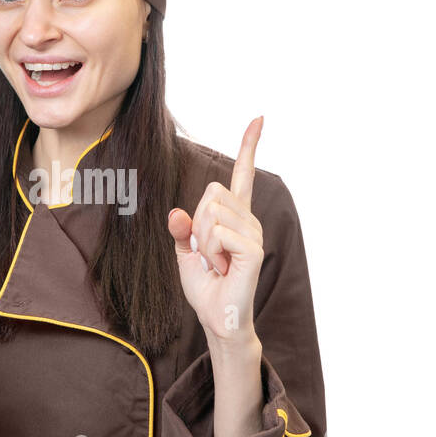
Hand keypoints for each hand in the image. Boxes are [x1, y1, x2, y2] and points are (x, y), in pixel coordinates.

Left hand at [167, 117, 264, 344]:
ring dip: (203, 242)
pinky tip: (222, 267)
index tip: (259, 119)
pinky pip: (218, 233)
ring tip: (216, 263)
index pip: (243, 174)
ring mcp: (253, 232)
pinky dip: (210, 251)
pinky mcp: (254, 248)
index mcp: (234, 216)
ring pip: (211, 213)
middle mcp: (248, 219)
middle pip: (211, 192)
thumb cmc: (205, 286)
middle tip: (207, 252)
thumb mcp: (184, 253)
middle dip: (197, 222)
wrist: (216, 317)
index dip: (249, 146)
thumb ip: (181, 230)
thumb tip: (176, 212)